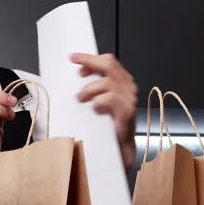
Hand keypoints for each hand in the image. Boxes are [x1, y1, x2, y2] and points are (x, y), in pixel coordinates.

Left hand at [70, 53, 138, 169]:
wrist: (119, 146)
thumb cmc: (108, 123)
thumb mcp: (99, 100)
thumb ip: (93, 87)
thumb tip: (77, 76)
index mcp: (122, 80)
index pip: (108, 61)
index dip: (90, 59)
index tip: (74, 58)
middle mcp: (128, 86)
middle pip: (109, 65)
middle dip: (89, 62)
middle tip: (75, 68)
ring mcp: (129, 97)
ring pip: (107, 82)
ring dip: (89, 89)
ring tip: (81, 98)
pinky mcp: (127, 110)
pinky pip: (110, 98)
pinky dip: (98, 102)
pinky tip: (94, 109)